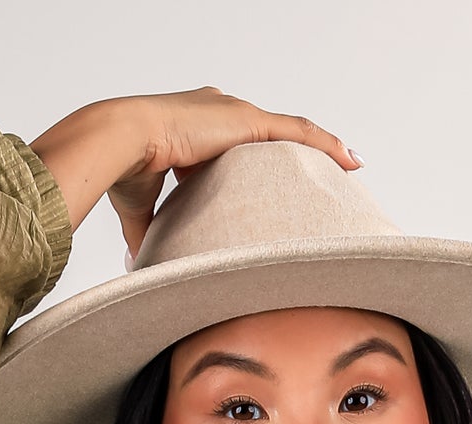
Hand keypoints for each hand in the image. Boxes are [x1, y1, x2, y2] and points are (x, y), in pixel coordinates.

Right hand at [32, 90, 361, 260]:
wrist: (119, 144)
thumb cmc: (123, 172)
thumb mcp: (142, 209)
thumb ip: (151, 231)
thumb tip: (142, 263)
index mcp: (193, 129)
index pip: (237, 144)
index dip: (260, 161)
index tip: (276, 181)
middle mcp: (217, 112)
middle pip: (270, 134)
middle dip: (297, 154)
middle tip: (324, 176)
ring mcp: (232, 112)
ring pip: (290, 131)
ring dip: (321, 149)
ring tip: (351, 166)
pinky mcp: (245, 119)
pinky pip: (298, 131)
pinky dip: (325, 144)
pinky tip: (351, 159)